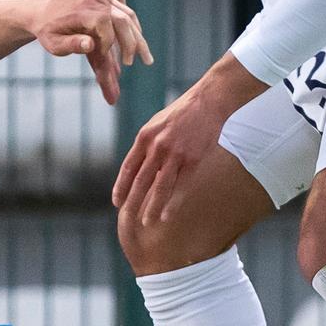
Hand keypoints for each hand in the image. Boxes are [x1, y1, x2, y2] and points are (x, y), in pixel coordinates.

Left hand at [32, 0, 151, 104]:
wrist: (43, 10)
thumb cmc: (47, 30)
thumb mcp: (53, 42)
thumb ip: (71, 44)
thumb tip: (91, 45)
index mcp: (84, 13)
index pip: (106, 28)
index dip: (107, 45)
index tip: (103, 58)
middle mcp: (96, 3)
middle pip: (123, 21)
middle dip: (131, 43)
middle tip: (129, 63)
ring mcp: (103, 0)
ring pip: (128, 17)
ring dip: (138, 38)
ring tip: (145, 59)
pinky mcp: (106, 2)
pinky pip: (126, 13)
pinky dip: (134, 28)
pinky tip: (137, 43)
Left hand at [112, 87, 230, 226]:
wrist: (208, 102)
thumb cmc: (182, 112)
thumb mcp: (157, 124)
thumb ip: (147, 145)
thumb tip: (139, 167)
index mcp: (144, 137)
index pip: (128, 168)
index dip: (121, 187)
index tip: (117, 202)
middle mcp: (156, 146)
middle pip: (140, 181)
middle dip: (132, 202)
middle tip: (127, 219)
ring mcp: (175, 154)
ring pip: (160, 187)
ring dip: (152, 208)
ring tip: (147, 223)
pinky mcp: (192, 160)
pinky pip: (180, 187)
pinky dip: (172, 204)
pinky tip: (167, 216)